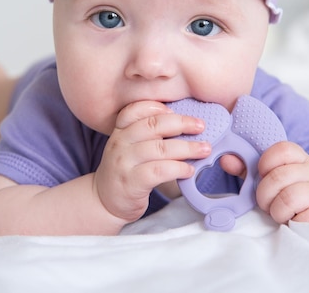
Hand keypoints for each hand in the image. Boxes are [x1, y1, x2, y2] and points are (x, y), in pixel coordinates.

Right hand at [94, 101, 209, 223]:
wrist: (104, 202)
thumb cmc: (125, 171)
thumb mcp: (129, 147)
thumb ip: (148, 135)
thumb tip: (185, 124)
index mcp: (120, 131)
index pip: (135, 110)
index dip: (157, 107)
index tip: (176, 110)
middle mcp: (119, 143)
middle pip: (153, 125)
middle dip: (181, 123)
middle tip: (201, 126)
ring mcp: (124, 162)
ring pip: (160, 148)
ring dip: (187, 148)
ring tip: (204, 149)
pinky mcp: (132, 182)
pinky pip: (159, 171)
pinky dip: (178, 168)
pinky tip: (189, 170)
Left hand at [255, 141, 308, 224]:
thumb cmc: (290, 198)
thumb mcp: (269, 181)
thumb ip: (247, 170)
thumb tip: (226, 160)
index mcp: (299, 158)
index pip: (282, 150)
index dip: (265, 164)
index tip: (262, 178)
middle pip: (279, 176)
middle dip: (265, 194)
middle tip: (267, 204)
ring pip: (289, 197)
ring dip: (277, 211)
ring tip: (281, 215)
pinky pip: (306, 216)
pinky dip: (293, 223)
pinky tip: (294, 223)